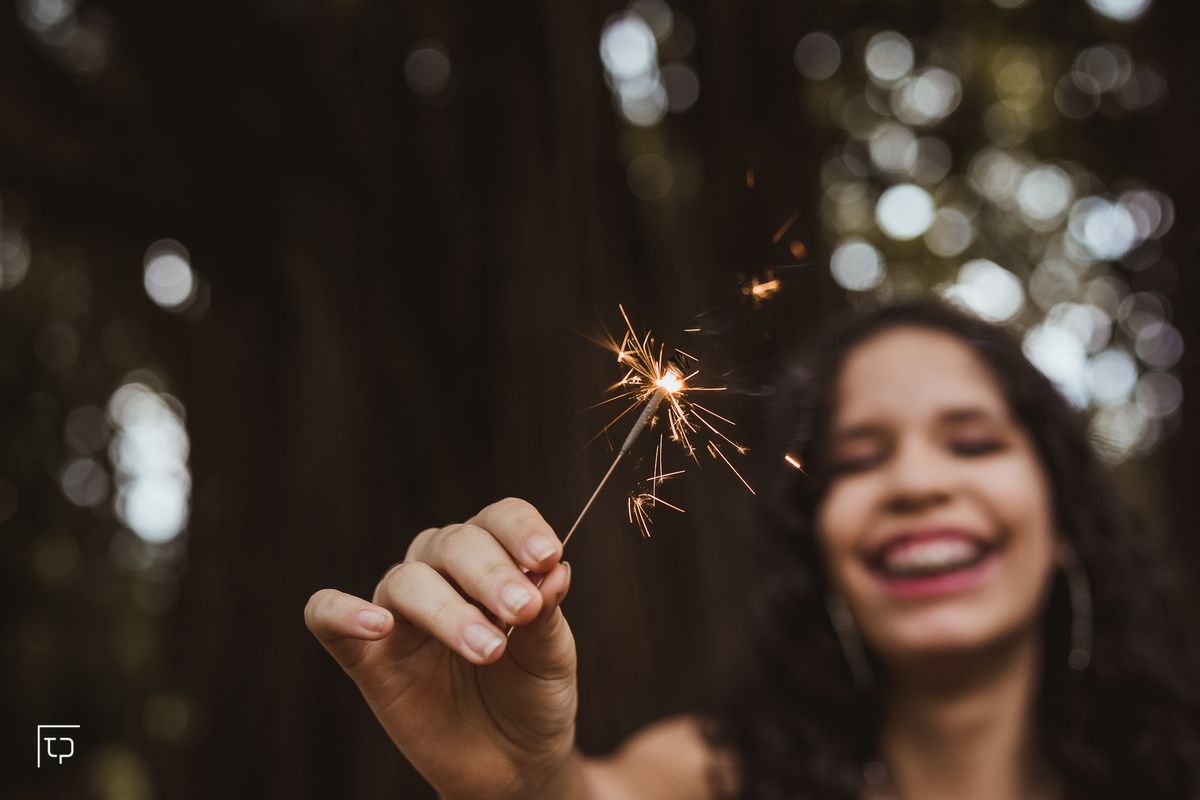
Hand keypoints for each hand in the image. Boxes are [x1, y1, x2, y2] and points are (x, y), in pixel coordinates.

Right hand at [304, 498, 575, 799]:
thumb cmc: (532, 695)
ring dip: (448, 610)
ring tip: (488, 649)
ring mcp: (399, 612)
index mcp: (492, 559)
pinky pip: (325, 615)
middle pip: (454, 544)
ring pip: (406, 581)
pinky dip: (342, 611)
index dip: (520, 530)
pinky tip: (376, 624)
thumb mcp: (552, 656)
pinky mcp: (366, 656)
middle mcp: (441, 572)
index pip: (498, 520)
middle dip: (491, 574)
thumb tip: (556, 569)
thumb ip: (547, 613)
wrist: (511, 762)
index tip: (547, 557)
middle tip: (522, 612)